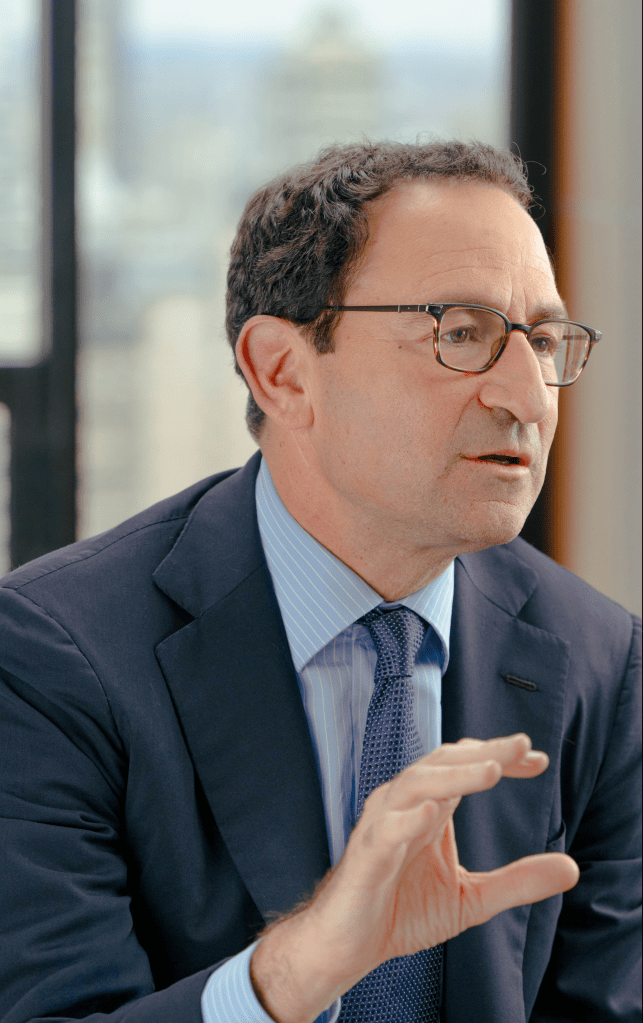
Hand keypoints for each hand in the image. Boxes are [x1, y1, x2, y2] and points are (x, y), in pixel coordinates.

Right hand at [251, 733, 579, 1022]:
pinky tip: (430, 815)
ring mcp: (383, 826)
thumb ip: (517, 880)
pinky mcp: (366, 856)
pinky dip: (406, 820)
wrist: (349, 944)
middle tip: (522, 746)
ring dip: (453, 775)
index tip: (539, 760)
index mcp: (430, 808)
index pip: (465, 766)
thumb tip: (571, 867)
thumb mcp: (471, 897)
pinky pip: (384, 831)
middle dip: (483, 752)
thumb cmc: (401, 909)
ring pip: (415, 784)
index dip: (500, 757)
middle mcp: (405, 805)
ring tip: (490, 771)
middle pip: (443, 763)